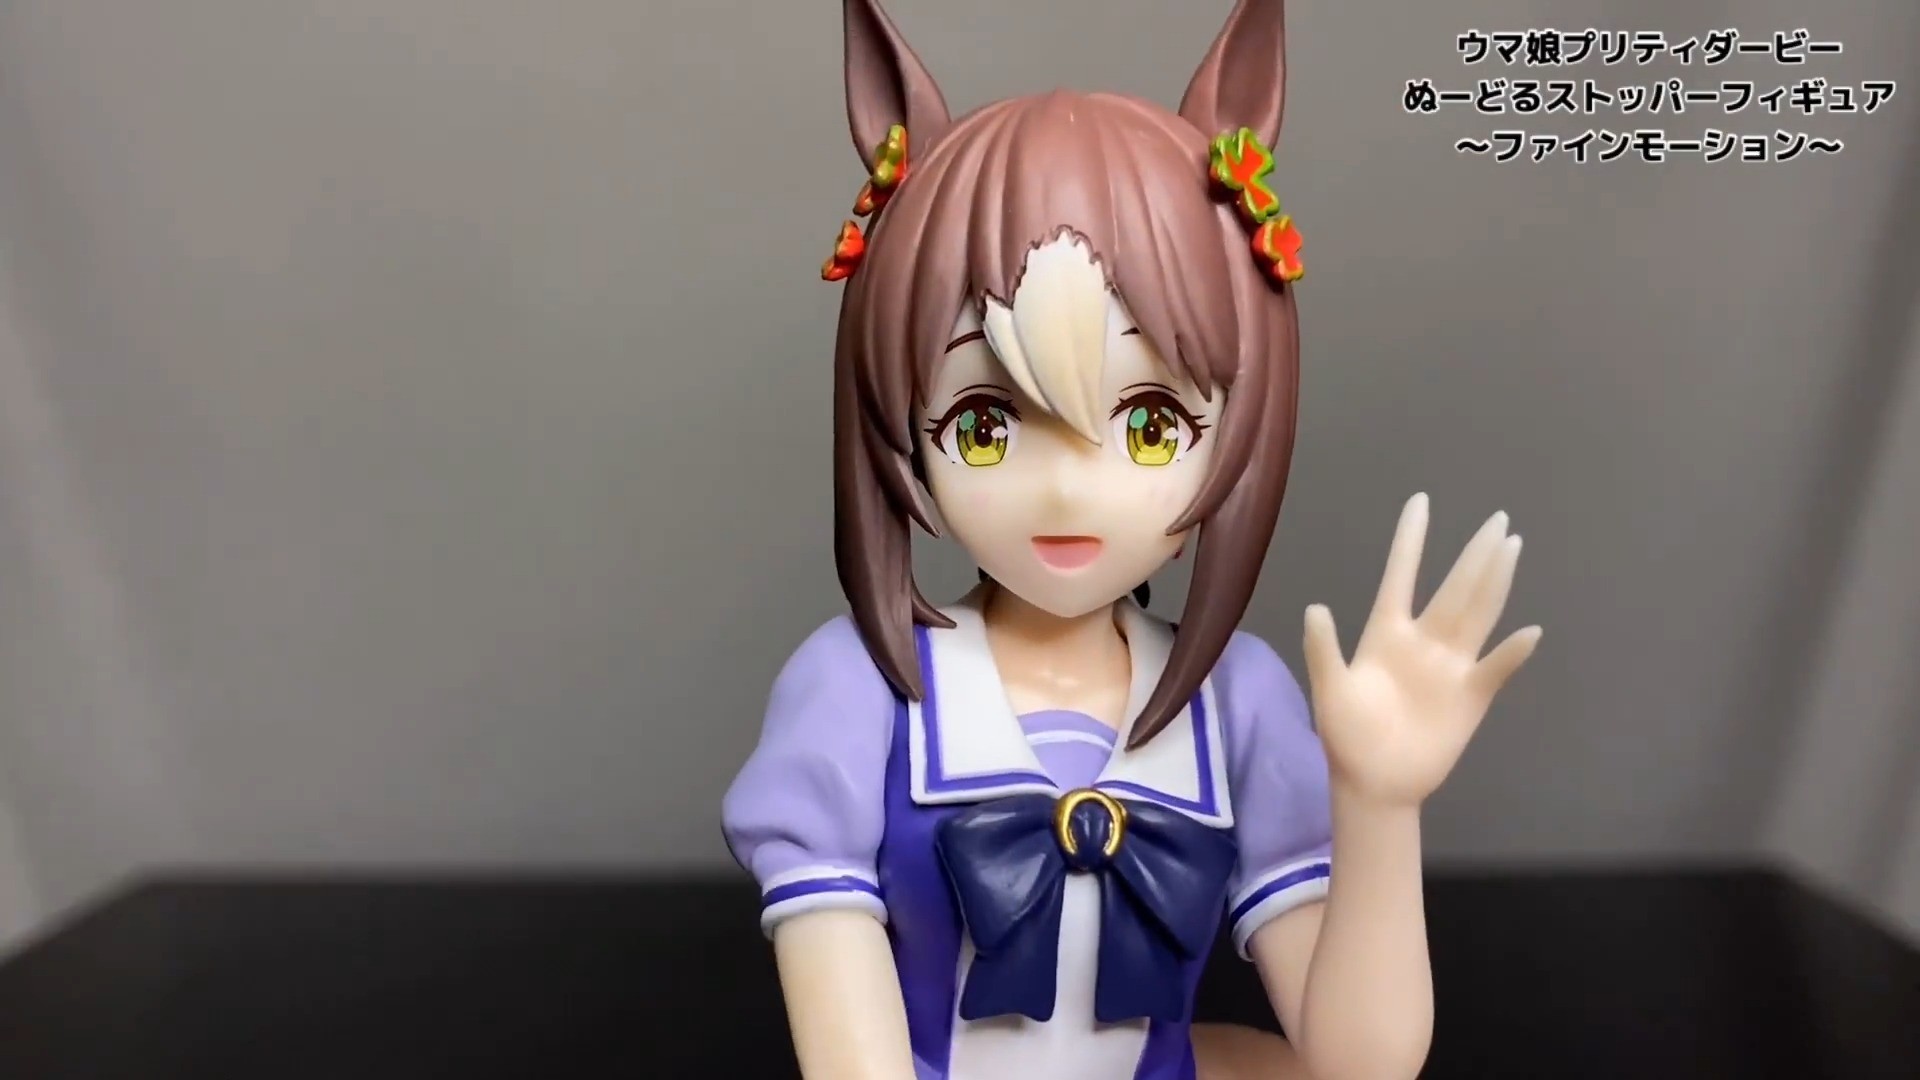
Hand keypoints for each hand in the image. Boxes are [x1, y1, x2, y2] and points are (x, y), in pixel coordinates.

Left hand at [1302, 493, 1541, 807]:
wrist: (1374, 783)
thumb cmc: (1347, 735)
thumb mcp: (1331, 690)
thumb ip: (1325, 650)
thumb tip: (1316, 607)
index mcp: (1385, 633)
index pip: (1400, 575)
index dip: (1410, 540)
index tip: (1421, 502)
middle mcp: (1423, 641)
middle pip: (1454, 588)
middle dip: (1474, 554)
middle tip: (1497, 519)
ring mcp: (1450, 666)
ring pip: (1478, 615)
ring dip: (1496, 582)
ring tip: (1512, 548)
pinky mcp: (1471, 696)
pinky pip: (1495, 668)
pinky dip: (1512, 652)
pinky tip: (1528, 632)